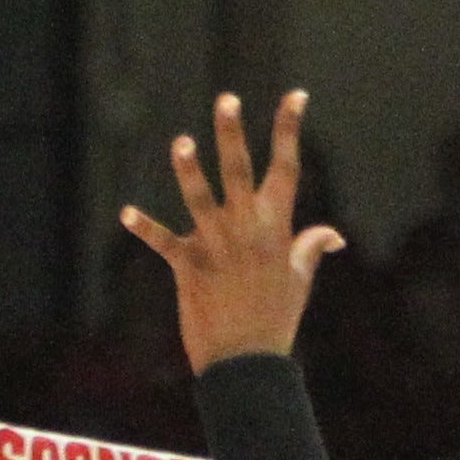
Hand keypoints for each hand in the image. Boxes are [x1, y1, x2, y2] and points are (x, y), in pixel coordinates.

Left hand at [119, 91, 345, 373]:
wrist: (248, 363)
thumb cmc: (276, 319)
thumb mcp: (299, 280)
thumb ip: (310, 249)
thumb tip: (334, 235)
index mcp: (277, 227)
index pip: (286, 168)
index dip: (289, 129)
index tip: (294, 96)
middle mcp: (248, 230)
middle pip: (240, 171)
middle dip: (233, 134)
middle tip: (227, 99)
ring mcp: (217, 247)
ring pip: (201, 199)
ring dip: (190, 171)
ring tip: (182, 142)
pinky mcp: (189, 267)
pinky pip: (163, 243)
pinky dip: (144, 228)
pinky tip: (125, 213)